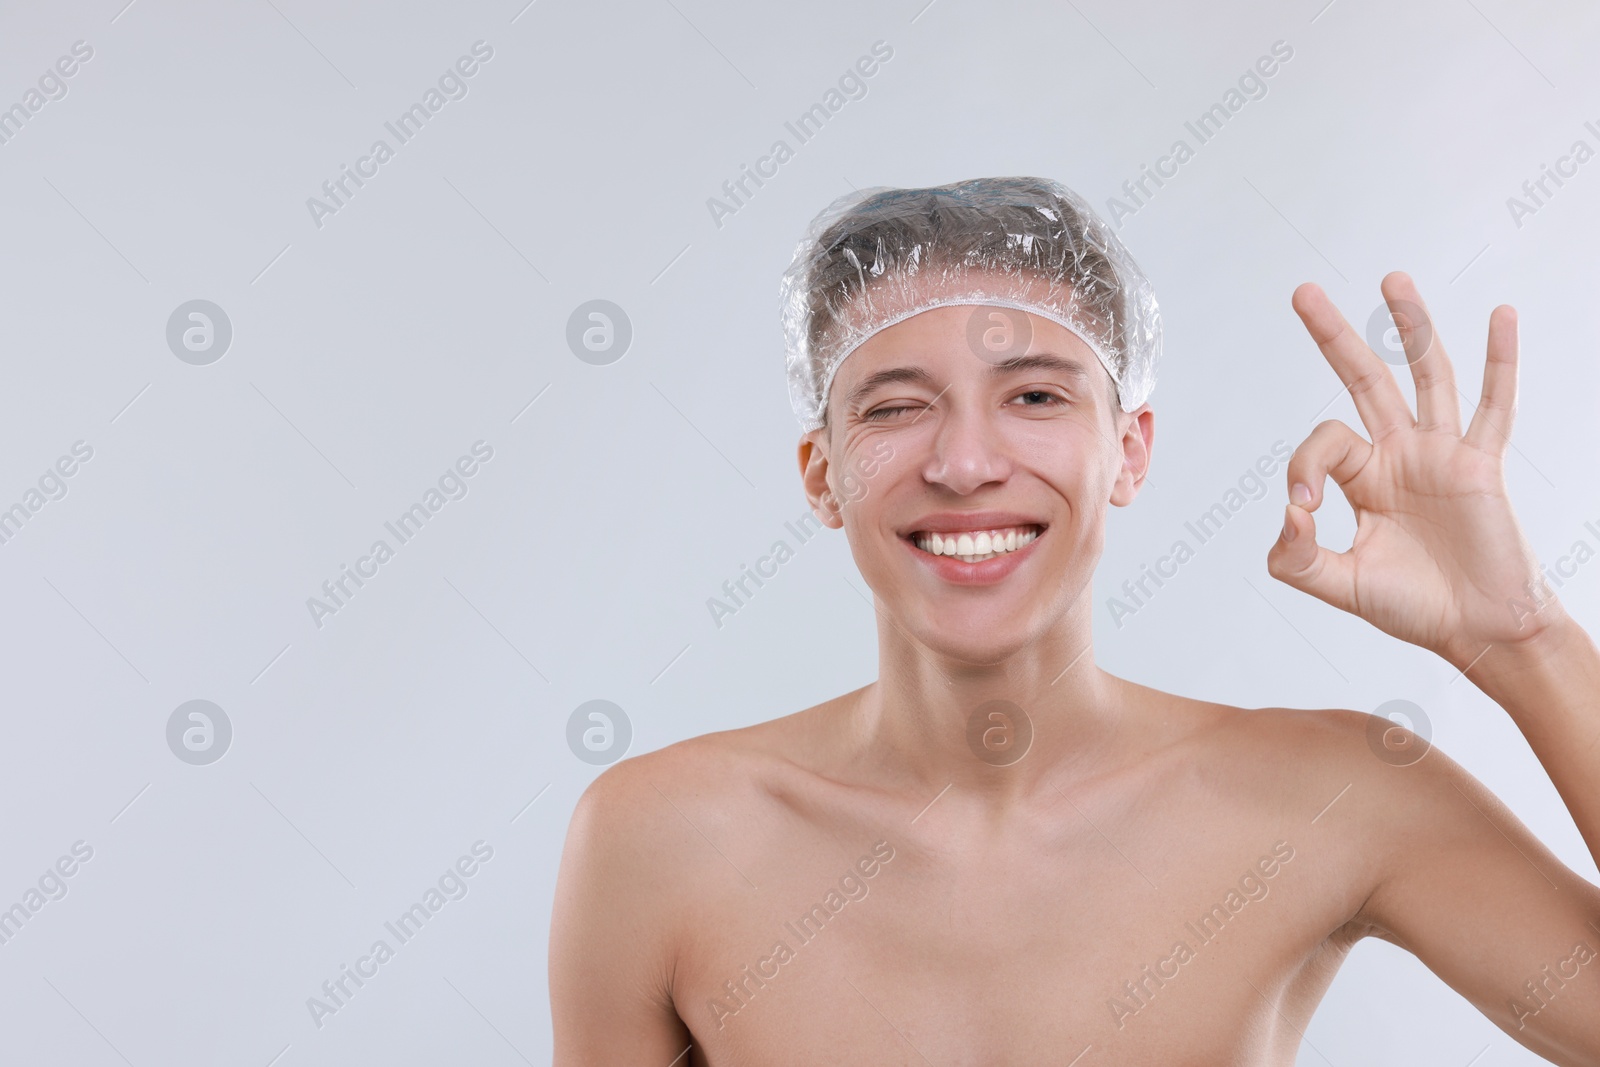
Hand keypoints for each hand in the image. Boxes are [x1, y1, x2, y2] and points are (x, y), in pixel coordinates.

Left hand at [1265, 271, 1562, 671]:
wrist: (1477, 630)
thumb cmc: (1414, 606)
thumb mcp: (1338, 585)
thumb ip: (1296, 557)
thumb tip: (1288, 513)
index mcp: (1361, 478)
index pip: (1322, 442)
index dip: (1302, 468)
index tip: (1304, 512)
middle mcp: (1399, 455)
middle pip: (1362, 380)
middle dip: (1332, 337)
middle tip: (1302, 292)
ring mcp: (1442, 454)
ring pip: (1425, 376)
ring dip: (1409, 327)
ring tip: (1391, 279)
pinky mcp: (1481, 465)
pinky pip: (1494, 407)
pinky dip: (1500, 363)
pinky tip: (1502, 316)